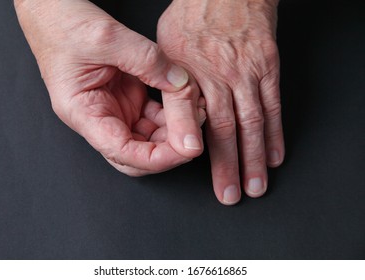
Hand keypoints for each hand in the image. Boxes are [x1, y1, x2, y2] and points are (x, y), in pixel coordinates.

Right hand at [14, 0, 204, 175]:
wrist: (55, 14)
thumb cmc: (65, 27)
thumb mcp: (108, 38)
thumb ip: (147, 60)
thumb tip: (181, 82)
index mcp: (83, 113)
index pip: (121, 152)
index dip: (156, 159)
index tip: (185, 149)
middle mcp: (99, 118)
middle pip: (137, 155)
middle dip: (168, 151)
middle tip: (195, 137)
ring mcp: (114, 110)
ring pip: (149, 139)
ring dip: (174, 133)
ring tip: (196, 113)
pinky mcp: (126, 99)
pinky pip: (154, 118)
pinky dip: (172, 115)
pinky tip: (188, 103)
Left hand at [158, 0, 284, 203]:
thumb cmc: (193, 15)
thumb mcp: (165, 45)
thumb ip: (167, 82)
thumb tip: (169, 110)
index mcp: (188, 72)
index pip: (188, 117)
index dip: (191, 147)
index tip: (193, 170)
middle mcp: (218, 76)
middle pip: (224, 130)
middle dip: (227, 166)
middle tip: (229, 194)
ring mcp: (245, 73)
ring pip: (251, 124)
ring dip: (253, 158)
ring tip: (254, 185)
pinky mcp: (266, 68)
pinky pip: (273, 106)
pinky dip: (275, 134)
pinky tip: (273, 156)